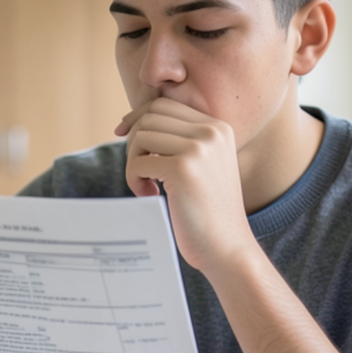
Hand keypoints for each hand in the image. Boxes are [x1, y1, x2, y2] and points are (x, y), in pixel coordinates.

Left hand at [114, 98, 255, 271]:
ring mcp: (199, 149)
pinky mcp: (183, 170)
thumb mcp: (203, 165)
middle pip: (150, 116)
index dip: (138, 118)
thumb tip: (132, 123)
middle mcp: (212, 132)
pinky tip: (149, 195)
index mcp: (219, 127)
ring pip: (141, 136)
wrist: (228, 247)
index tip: (123, 137)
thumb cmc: (208, 212)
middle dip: (134, 142)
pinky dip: (134, 180)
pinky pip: (138, 163)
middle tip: (141, 171)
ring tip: (147, 185)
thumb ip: (180, 141)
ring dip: (133, 162)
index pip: (164, 105)